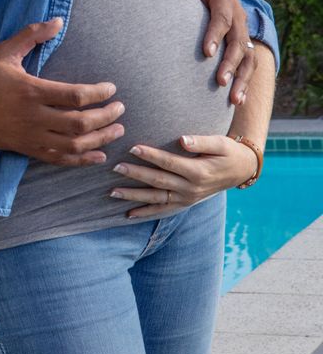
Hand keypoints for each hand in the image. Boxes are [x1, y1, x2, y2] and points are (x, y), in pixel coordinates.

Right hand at [0, 18, 124, 165]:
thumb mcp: (4, 51)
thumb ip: (32, 35)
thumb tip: (58, 21)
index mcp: (31, 91)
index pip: (75, 96)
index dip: (98, 94)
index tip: (111, 89)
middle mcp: (33, 117)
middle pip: (80, 123)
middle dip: (106, 118)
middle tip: (121, 110)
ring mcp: (30, 136)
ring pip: (73, 145)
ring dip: (100, 140)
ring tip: (117, 130)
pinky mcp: (26, 149)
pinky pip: (58, 158)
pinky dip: (81, 160)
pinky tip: (98, 155)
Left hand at [109, 134, 258, 219]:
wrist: (241, 170)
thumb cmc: (228, 152)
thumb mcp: (220, 143)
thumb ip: (201, 141)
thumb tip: (182, 139)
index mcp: (198, 172)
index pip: (169, 163)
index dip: (150, 155)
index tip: (132, 148)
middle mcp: (191, 188)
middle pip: (158, 181)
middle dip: (136, 174)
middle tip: (115, 167)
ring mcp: (187, 198)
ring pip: (157, 198)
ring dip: (134, 196)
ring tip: (113, 192)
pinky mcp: (185, 203)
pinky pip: (163, 210)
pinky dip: (146, 213)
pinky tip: (129, 214)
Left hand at [176, 0, 255, 105]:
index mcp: (226, 1)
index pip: (222, 19)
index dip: (216, 35)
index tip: (206, 53)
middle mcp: (238, 18)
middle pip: (238, 43)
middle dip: (230, 64)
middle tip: (220, 82)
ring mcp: (242, 32)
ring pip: (247, 58)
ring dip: (241, 79)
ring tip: (233, 99)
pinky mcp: (241, 43)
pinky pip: (247, 64)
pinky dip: (244, 82)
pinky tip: (237, 101)